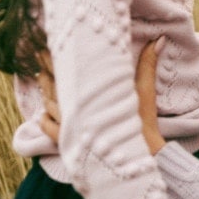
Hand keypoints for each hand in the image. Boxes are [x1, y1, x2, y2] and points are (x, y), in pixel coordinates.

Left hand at [37, 42, 165, 154]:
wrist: (138, 159)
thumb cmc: (141, 124)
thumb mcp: (144, 91)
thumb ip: (147, 63)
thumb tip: (159, 39)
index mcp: (90, 92)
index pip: (66, 70)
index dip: (54, 57)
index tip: (47, 45)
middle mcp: (75, 108)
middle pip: (53, 84)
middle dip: (46, 69)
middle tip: (40, 54)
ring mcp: (69, 126)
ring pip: (49, 104)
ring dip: (44, 90)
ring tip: (41, 77)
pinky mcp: (69, 143)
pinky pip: (49, 129)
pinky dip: (44, 120)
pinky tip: (43, 114)